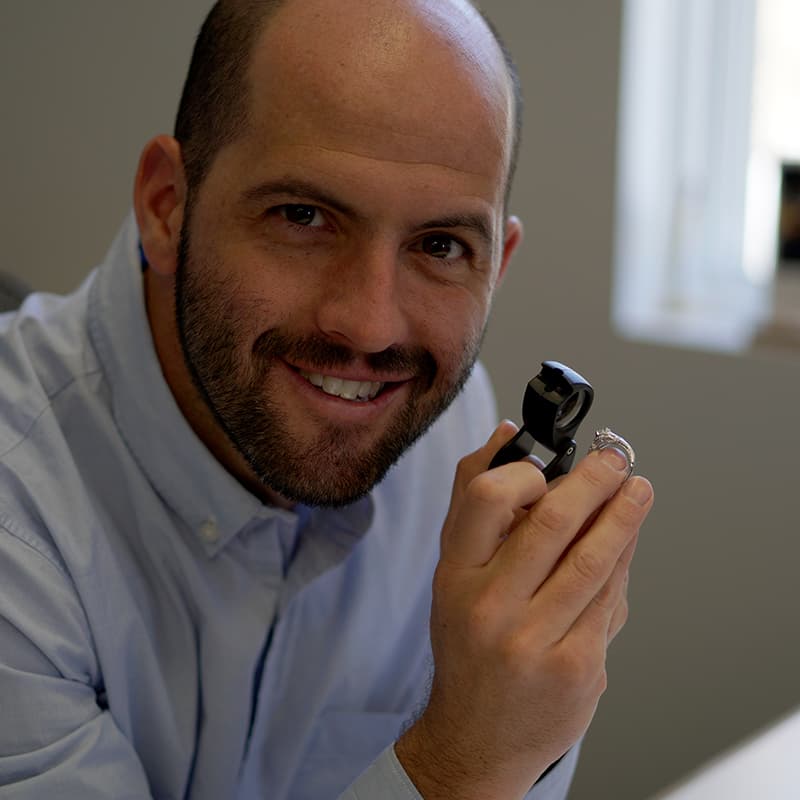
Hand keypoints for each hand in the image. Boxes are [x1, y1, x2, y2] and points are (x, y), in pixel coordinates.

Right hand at [396, 421, 653, 798]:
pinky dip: (623, 564)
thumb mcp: (453, 573)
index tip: (549, 466)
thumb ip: (474, 502)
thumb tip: (507, 434)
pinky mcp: (575, 668)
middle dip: (594, 482)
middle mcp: (489, 605)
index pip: (484, 499)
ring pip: (592, 561)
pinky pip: (610, 601)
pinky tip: (628, 544)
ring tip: (639, 490)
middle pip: (552, 523)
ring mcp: (534, 640)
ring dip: (625, 517)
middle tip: (617, 459)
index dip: (525, 473)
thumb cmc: (467, 642)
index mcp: (455, 574)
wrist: (476, 734)